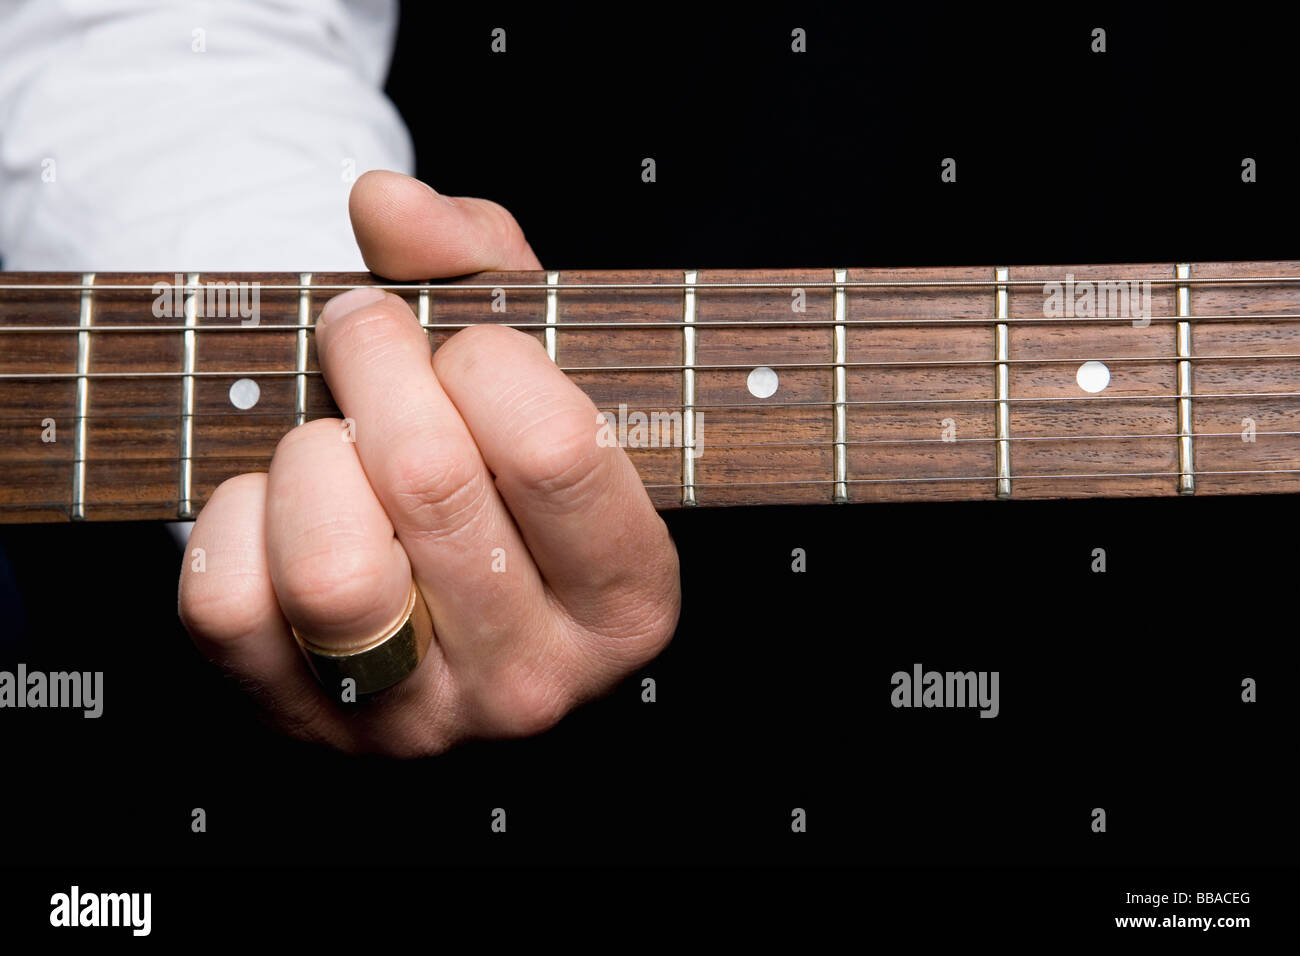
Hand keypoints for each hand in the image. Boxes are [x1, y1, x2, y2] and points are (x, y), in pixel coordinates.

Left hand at [179, 171, 679, 755]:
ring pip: (330, 567)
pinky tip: (280, 502)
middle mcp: (538, 681)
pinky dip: (236, 518)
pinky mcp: (305, 727)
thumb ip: (483, 264)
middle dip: (377, 364)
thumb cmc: (504, 472)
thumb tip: (384, 200)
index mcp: (629, 598)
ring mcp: (420, 721)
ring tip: (333, 440)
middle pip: (430, 481)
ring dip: (311, 456)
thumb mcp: (535, 370)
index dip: (486, 358)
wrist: (439, 602)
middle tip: (365, 337)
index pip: (552, 448)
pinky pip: (231, 601)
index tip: (465, 346)